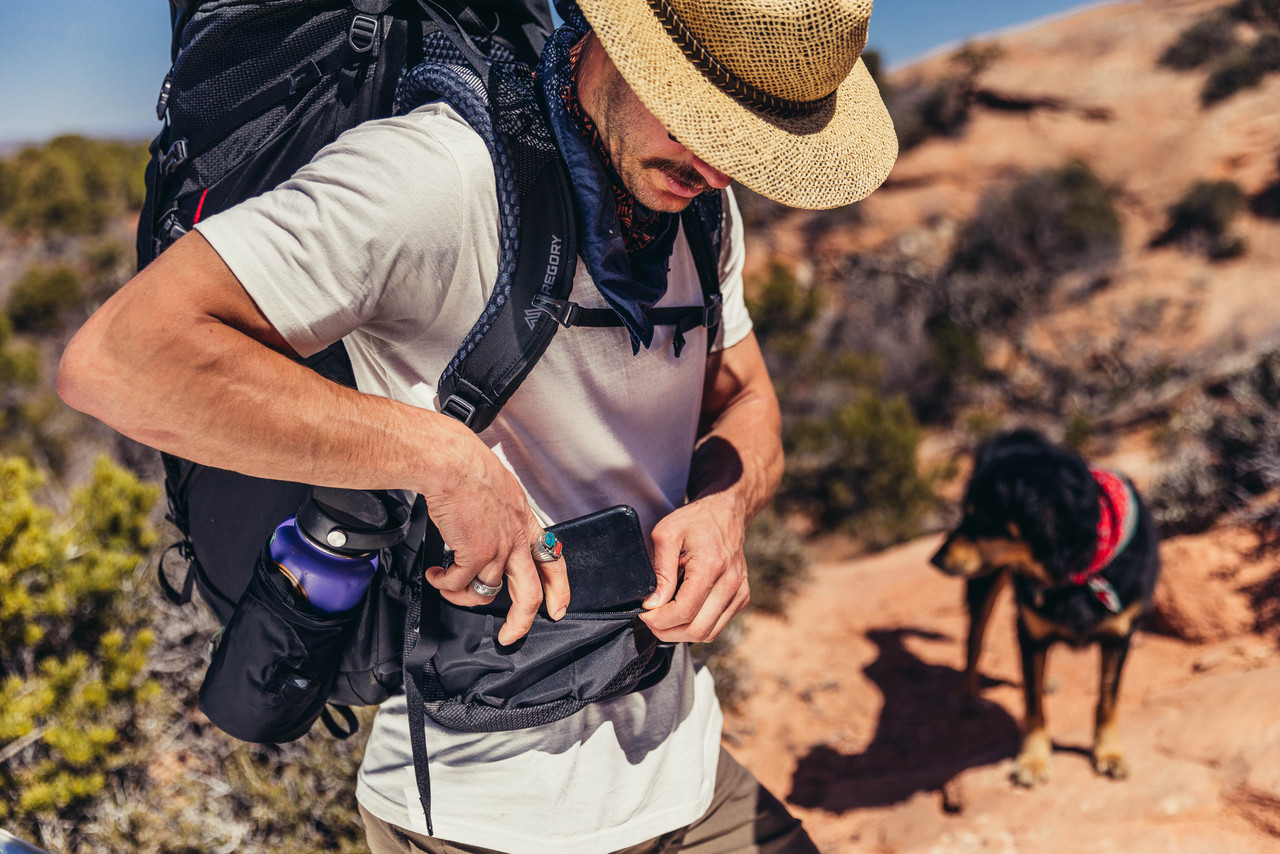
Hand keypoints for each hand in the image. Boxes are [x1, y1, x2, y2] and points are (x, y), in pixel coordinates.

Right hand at [420, 426, 567, 644]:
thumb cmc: (469, 469)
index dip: (559, 589)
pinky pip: (459, 584)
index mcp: (525, 523)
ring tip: (447, 586)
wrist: (452, 463)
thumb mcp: (500, 491)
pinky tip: (436, 576)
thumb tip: (490, 531)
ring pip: (486, 594)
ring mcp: (497, 549)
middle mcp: (516, 539)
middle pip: (529, 593)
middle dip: (521, 621)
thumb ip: (501, 516)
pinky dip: (444, 585)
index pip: (553, 561)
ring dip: (462, 597)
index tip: (558, 607)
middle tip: (510, 635)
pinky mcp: (474, 554)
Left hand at [639, 493, 749, 642]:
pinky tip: (683, 612)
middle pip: (697, 630)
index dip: (659, 620)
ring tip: (665, 619)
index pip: (684, 611)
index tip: (644, 614)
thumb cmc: (694, 521)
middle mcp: (730, 583)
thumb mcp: (666, 535)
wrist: (725, 512)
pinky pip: (717, 626)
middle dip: (668, 631)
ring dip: (682, 633)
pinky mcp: (742, 597)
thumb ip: (660, 572)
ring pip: (709, 634)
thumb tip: (653, 604)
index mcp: (711, 567)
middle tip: (651, 620)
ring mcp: (739, 592)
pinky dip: (697, 626)